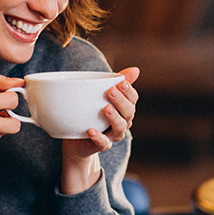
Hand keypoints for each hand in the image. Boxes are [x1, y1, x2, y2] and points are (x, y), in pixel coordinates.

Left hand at [60, 67, 139, 193]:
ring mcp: (113, 135)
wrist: (77, 140)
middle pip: (128, 112)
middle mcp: (123, 122)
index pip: (133, 99)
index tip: (121, 82)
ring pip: (120, 128)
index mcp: (124, 109)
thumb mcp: (101, 96)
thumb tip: (136, 69)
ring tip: (105, 108)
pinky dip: (98, 137)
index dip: (129, 91)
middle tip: (111, 91)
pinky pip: (103, 143)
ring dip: (114, 118)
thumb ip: (115, 82)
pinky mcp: (101, 145)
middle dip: (121, 101)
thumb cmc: (92, 114)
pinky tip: (91, 130)